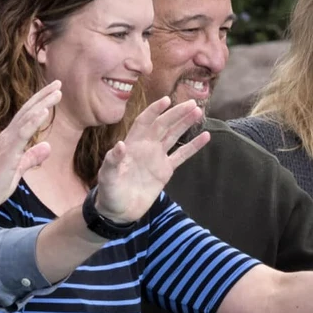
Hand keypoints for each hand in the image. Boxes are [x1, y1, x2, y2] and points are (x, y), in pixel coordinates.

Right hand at [0, 82, 60, 214]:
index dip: (40, 103)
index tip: (54, 92)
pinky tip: (44, 111)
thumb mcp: (18, 169)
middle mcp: (7, 136)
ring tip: (57, 91)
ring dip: (42, 103)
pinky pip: (22, 133)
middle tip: (58, 82)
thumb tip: (47, 146)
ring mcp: (6, 142)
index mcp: (10, 140)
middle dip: (44, 96)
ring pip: (26, 117)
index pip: (27, 116)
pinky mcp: (7, 152)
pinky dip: (33, 121)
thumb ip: (31, 157)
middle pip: (28, 111)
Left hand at [91, 96, 209, 223]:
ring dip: (185, 124)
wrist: (119, 211)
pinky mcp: (166, 170)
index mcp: (132, 144)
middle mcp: (146, 147)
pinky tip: (205, 136)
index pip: (144, 122)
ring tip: (198, 112)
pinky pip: (182, 155)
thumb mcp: (107, 176)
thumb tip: (120, 145)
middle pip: (163, 125)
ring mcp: (157, 157)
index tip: (166, 100)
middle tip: (192, 103)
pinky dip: (193, 146)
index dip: (154, 111)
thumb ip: (113, 161)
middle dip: (176, 113)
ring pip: (174, 136)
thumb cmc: (109, 192)